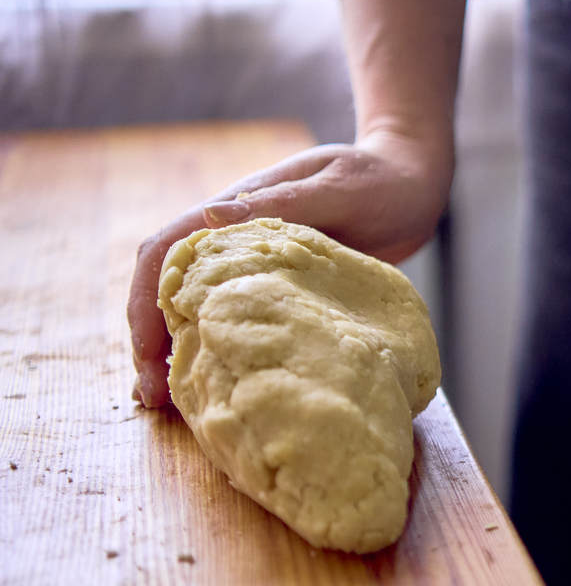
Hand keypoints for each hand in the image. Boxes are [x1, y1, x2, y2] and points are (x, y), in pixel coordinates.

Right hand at [127, 127, 450, 406]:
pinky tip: (217, 385)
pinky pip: (233, 318)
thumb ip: (281, 202)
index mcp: (236, 208)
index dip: (147, 301)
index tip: (147, 353)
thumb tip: (211, 215)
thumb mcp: (335, 188)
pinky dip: (217, 348)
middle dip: (151, 337)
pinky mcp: (276, 285)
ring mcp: (252, 264)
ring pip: (194, 306)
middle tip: (150, 395)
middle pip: (167, 286)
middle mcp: (232, 237)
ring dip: (178, 348)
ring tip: (171, 405)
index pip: (166, 252)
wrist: (409, 185)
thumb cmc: (377, 181)